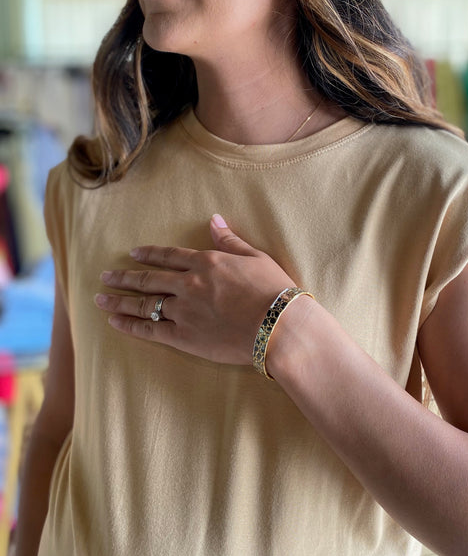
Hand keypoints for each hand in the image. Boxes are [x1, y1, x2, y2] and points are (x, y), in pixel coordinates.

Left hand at [94, 214, 295, 364]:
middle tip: (105, 277)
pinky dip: (130, 326)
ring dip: (120, 301)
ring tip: (100, 300)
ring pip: (143, 304)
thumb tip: (214, 219)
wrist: (278, 325)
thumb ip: (230, 240)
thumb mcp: (254, 257)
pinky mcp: (183, 337)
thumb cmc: (273, 290)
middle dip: (124, 277)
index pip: (169, 256)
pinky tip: (115, 322)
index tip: (133, 253)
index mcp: (206, 263)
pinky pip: (150, 330)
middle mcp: (188, 284)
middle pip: (149, 279)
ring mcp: (183, 311)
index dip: (149, 254)